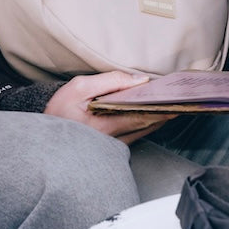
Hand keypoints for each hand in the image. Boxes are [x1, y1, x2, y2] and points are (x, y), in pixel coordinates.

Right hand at [45, 70, 169, 142]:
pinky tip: (156, 112)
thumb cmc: (60, 112)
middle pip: (150, 124)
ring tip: (174, 102)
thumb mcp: (79, 88)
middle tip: (184, 99)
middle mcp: (115, 139)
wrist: (44, 140)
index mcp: (106, 123)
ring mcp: (115, 146)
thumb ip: (110, 81)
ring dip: (161, 117)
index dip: (164, 106)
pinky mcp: (113, 149)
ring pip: (146, 131)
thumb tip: (139, 79)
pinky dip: (149, 123)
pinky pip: (137, 135)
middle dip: (167, 110)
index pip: (144, 114)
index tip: (179, 97)